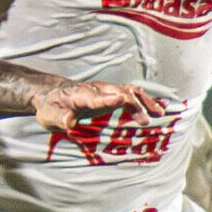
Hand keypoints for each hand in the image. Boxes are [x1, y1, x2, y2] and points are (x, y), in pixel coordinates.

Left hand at [29, 80, 166, 132]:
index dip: (109, 99)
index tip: (123, 100)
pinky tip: (162, 105)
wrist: (53, 95)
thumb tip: (70, 121)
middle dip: (135, 105)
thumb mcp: (49, 116)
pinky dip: (147, 99)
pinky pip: (133, 94)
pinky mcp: (112, 94)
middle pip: (120, 92)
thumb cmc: (50, 108)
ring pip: (130, 92)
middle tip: (147, 120)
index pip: (97, 97)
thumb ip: (59, 118)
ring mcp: (106, 90)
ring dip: (146, 101)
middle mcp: (97, 90)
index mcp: (81, 96)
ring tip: (161, 112)